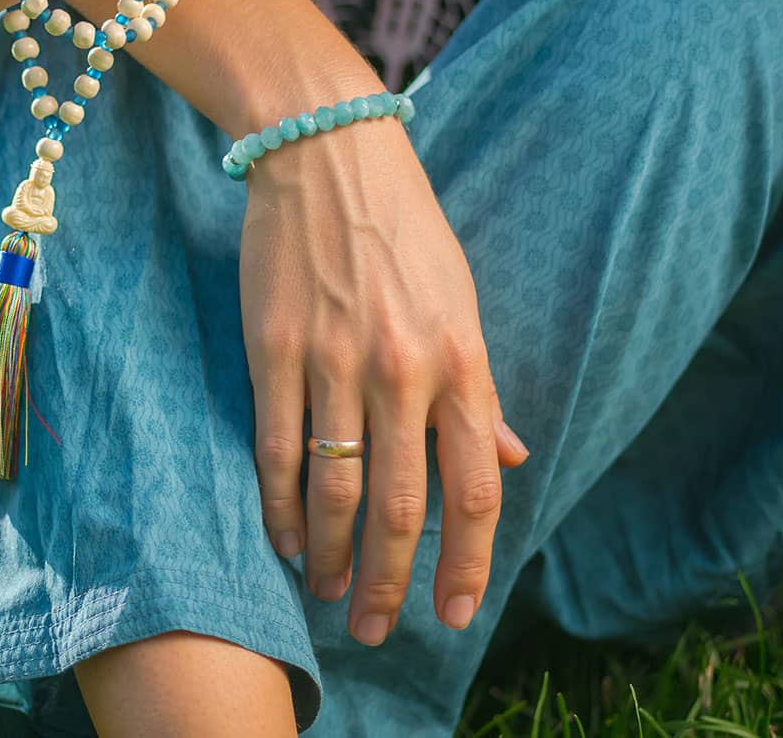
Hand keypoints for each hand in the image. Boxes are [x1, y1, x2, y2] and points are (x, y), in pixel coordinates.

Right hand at [239, 118, 527, 646]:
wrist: (329, 155)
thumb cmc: (404, 228)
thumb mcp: (461, 301)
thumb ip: (480, 389)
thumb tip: (509, 459)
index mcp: (460, 359)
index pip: (473, 489)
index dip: (466, 562)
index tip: (454, 611)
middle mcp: (402, 369)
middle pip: (402, 506)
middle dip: (390, 582)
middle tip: (376, 627)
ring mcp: (333, 359)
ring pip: (334, 487)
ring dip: (329, 555)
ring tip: (325, 593)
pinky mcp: (273, 348)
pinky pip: (276, 446)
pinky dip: (278, 505)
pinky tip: (282, 537)